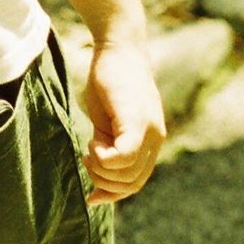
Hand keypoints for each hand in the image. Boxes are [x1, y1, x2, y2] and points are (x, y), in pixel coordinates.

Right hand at [81, 41, 165, 204]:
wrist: (119, 48)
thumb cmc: (110, 84)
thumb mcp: (110, 123)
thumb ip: (111, 146)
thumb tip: (100, 173)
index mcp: (151, 142)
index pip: (136, 182)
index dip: (113, 195)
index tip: (92, 196)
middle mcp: (155, 138)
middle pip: (132, 183)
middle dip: (104, 182)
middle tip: (87, 161)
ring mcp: (148, 129)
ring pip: (127, 172)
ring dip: (101, 169)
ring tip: (89, 149)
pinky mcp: (135, 119)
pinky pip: (125, 155)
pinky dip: (105, 157)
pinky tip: (93, 144)